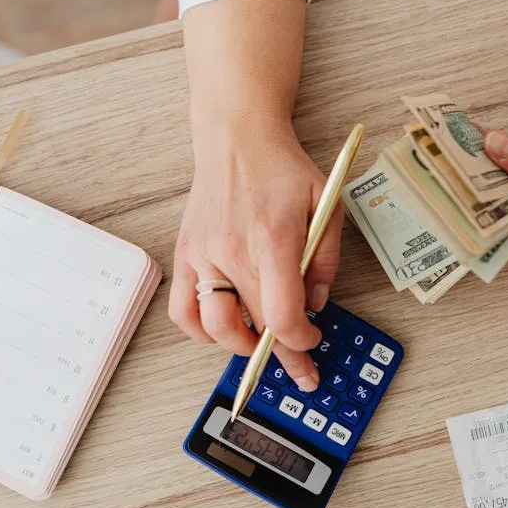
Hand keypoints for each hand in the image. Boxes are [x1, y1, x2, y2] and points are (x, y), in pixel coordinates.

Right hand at [168, 117, 341, 390]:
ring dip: (242, 346)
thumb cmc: (280, 169)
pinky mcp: (184, 256)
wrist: (236, 138)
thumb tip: (317, 304)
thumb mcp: (325, 204)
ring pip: (216, 327)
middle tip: (300, 369)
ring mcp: (203, 256)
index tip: (311, 341)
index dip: (301, 341)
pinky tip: (222, 328)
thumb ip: (326, 259)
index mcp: (272, 240)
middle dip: (284, 356)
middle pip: (256, 327)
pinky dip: (201, 331)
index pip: (283, 316)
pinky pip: (182, 311)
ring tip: (259, 343)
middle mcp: (232, 252)